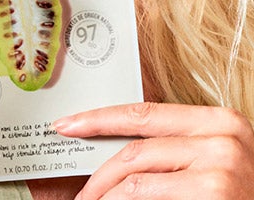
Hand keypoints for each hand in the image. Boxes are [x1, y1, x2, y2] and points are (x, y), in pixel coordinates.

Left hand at [54, 102, 253, 198]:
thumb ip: (171, 148)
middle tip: (80, 191)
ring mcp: (220, 167)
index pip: (143, 113)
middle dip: (99, 172)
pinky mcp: (215, 193)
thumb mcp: (211, 160)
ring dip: (106, 195)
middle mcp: (221, 138)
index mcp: (218, 120)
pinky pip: (147, 197)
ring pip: (136, 178)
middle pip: (135, 149)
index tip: (68, 124)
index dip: (99, 118)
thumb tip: (114, 151)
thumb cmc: (239, 194)